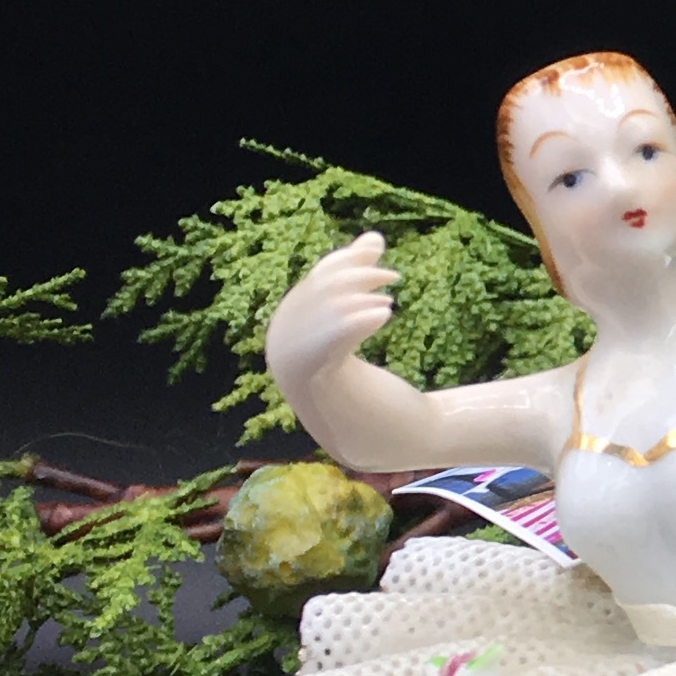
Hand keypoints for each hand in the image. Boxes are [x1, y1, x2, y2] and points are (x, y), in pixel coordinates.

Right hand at [266, 232, 397, 402]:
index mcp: (286, 334)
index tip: (371, 253)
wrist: (389, 439)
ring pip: (327, 312)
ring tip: (387, 302)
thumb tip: (373, 236)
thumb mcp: (358, 327)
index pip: (311, 285)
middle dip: (355, 275)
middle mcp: (284, 351)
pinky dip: (360, 318)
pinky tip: (385, 314)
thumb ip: (360, 280)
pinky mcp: (323, 385)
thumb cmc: (369, 382)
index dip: (341, 263)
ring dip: (362, 297)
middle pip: (317, 294)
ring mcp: (299, 370)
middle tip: (391, 277)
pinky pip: (334, 338)